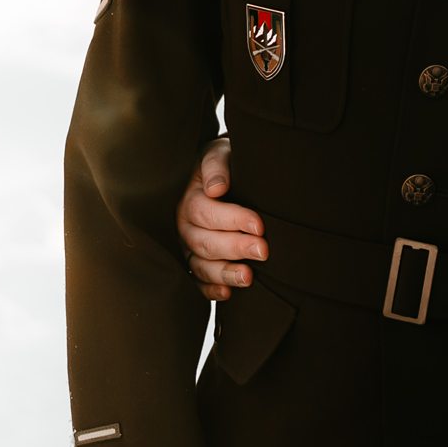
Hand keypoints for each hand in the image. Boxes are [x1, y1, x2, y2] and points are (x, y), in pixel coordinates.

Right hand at [177, 136, 264, 299]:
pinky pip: (197, 281)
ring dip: (225, 273)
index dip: (233, 219)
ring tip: (249, 277)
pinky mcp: (194, 263)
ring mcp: (187, 247)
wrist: (222, 174)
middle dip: (235, 247)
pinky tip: (229, 293)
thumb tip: (216, 189)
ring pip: (201, 265)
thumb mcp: (219, 153)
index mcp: (189, 198)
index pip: (206, 212)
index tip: (260, 225)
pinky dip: (211, 289)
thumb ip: (217, 166)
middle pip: (205, 242)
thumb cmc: (225, 163)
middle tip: (264, 251)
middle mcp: (183, 226)